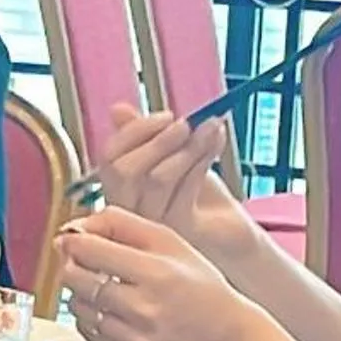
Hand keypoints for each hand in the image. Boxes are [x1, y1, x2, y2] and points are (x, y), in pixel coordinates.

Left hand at [54, 208, 269, 340]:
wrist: (224, 339)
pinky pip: (85, 329)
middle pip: (74, 277)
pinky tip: (112, 309)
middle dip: (73, 264)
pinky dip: (90, 315)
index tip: (72, 239)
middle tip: (86, 261)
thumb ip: (120, 224)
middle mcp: (142, 307)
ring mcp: (132, 336)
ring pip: (76, 304)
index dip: (73, 240)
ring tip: (106, 286)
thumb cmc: (199, 287)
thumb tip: (75, 226)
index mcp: (155, 272)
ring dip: (81, 291)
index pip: (88, 249)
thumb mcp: (169, 242)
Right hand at [99, 105, 257, 264]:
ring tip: (211, 128)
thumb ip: (146, 136)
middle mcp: (129, 209)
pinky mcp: (180, 231)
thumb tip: (118, 110)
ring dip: (187, 147)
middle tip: (187, 124)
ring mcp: (152, 223)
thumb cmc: (199, 194)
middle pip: (125, 171)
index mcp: (121, 189)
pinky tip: (216, 144)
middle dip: (158, 140)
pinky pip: (185, 191)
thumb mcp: (171, 157)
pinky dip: (202, 160)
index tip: (167, 116)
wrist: (230, 229)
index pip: (110, 159)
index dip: (135, 132)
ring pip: (158, 178)